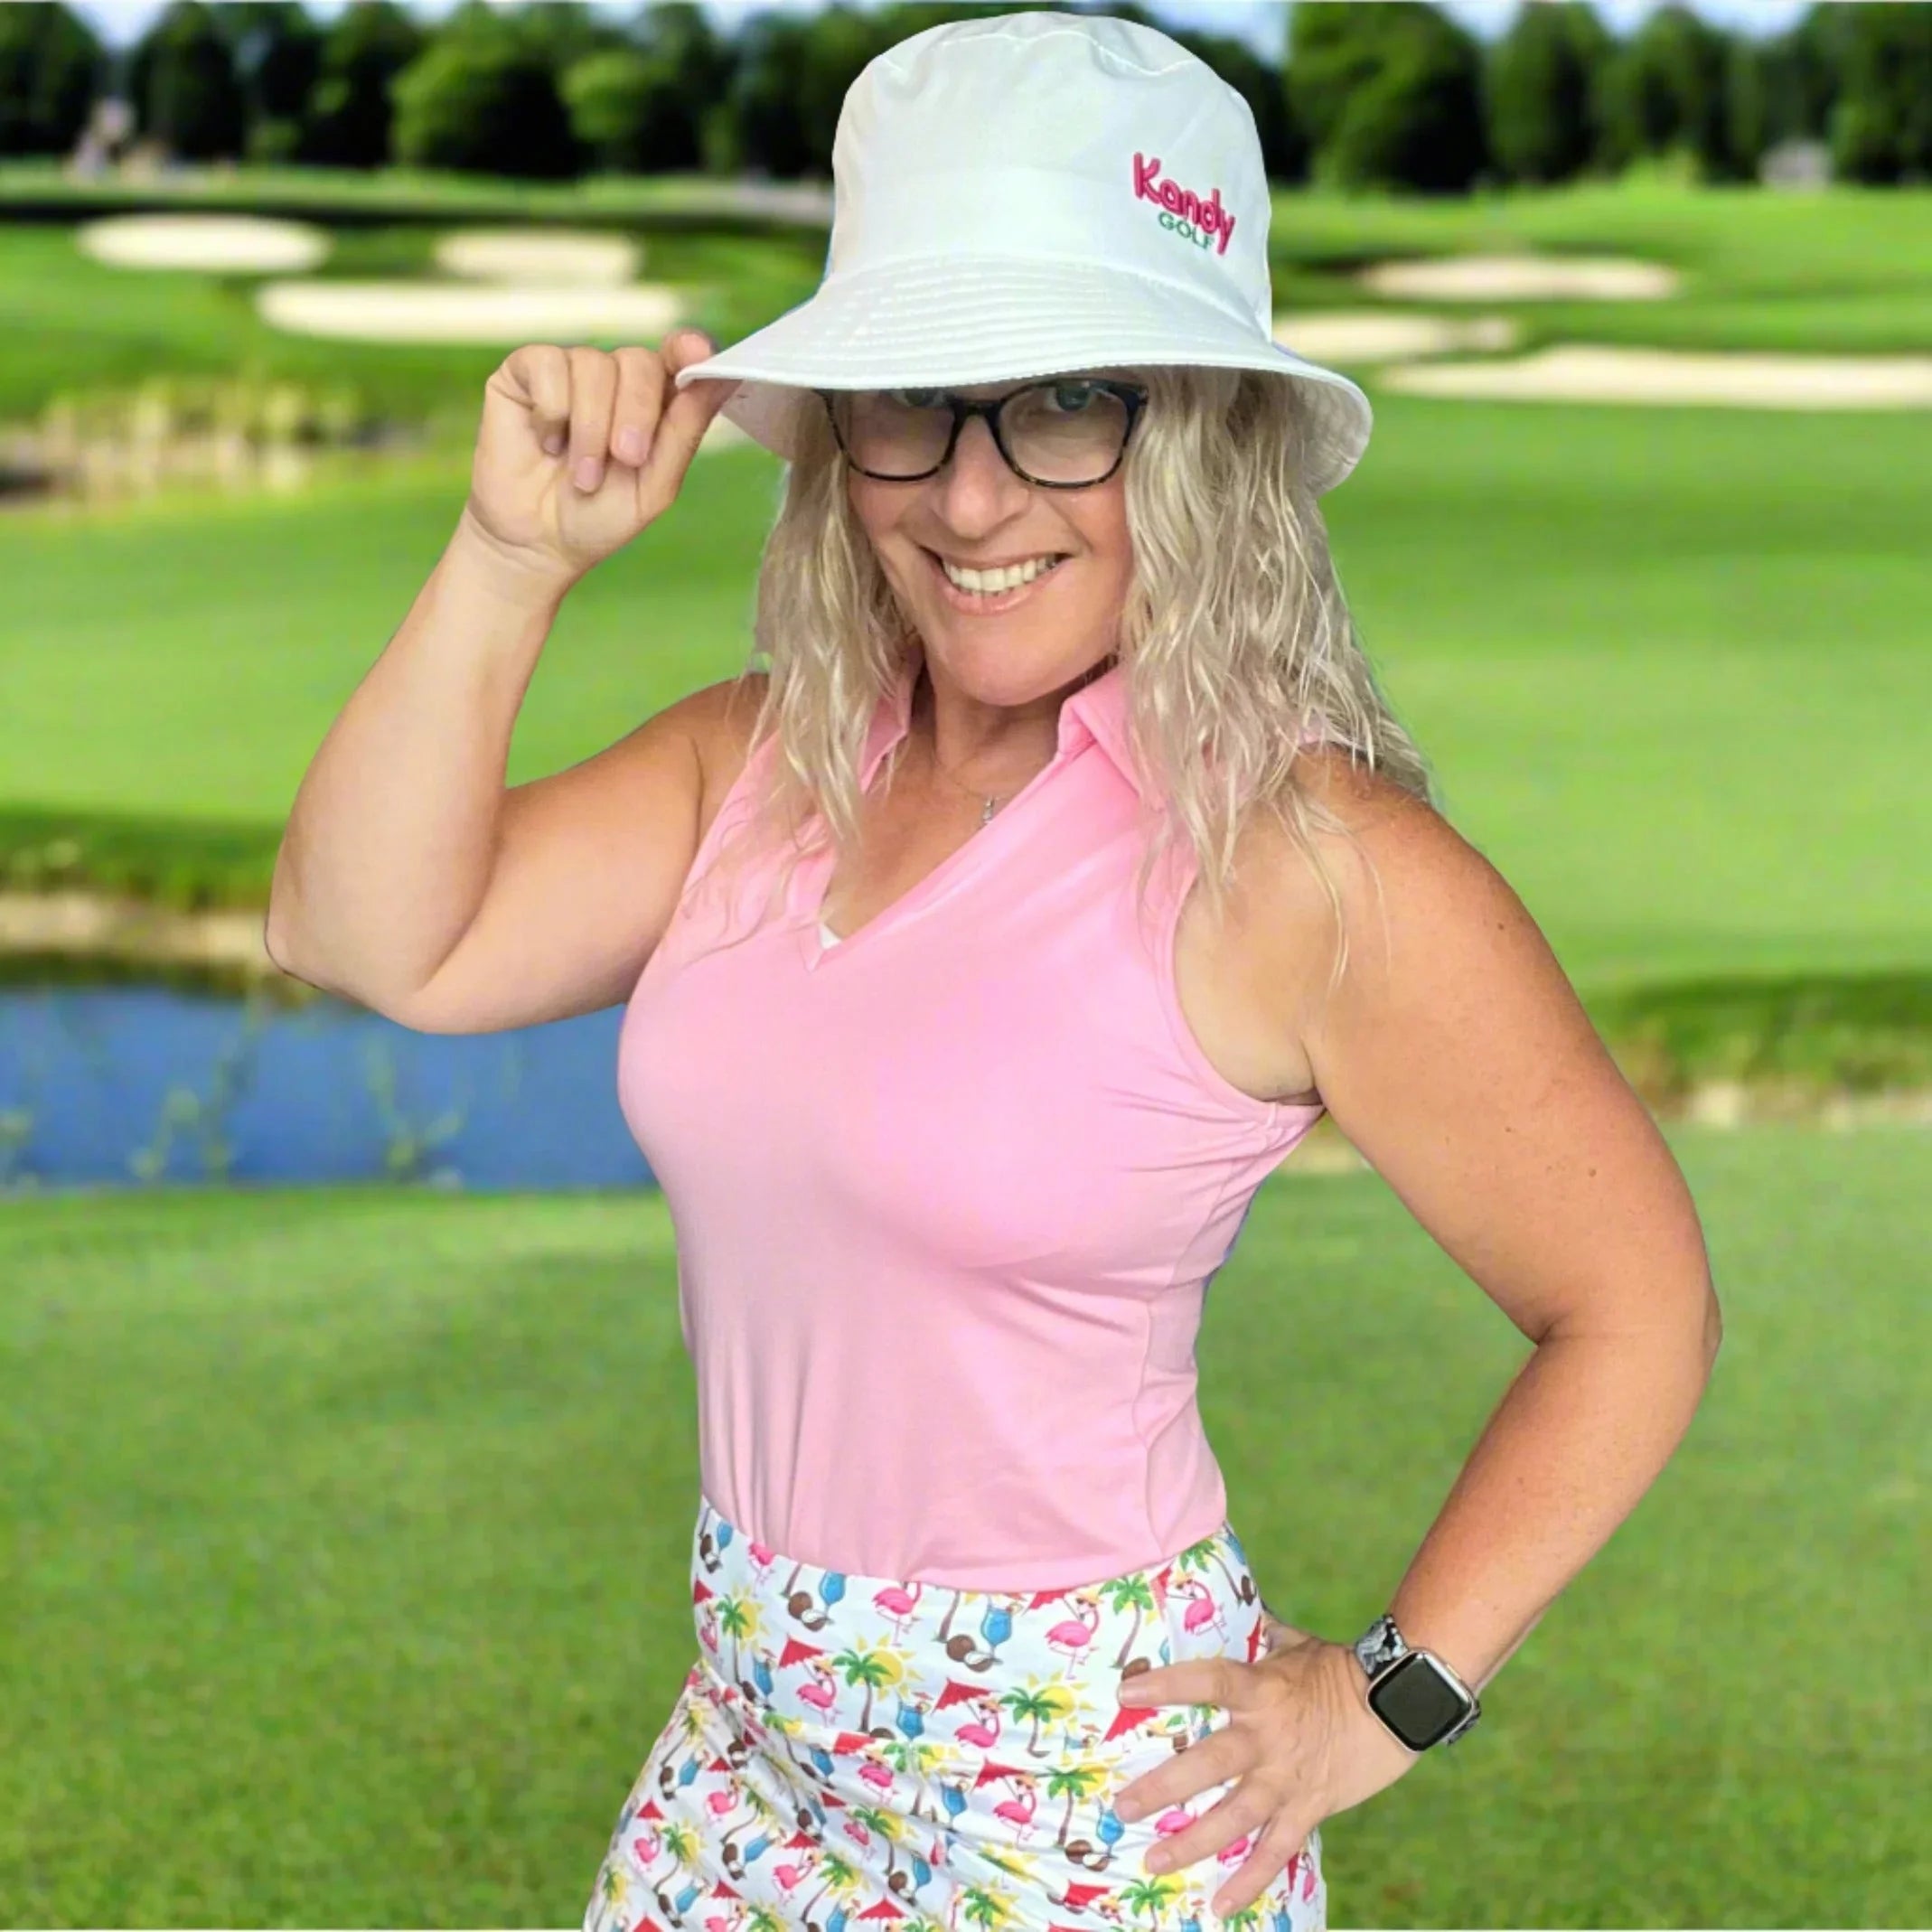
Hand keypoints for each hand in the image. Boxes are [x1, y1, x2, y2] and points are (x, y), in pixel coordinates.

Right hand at [461, 330, 735, 588]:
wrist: (536, 544)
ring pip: (593, 365)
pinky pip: (547, 366)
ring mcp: (569, 370)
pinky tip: (547, 443)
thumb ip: (685, 432)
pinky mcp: (525, 371)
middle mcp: (613, 377)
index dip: (687, 349)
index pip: (677, 357)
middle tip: (626, 458)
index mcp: (652, 401)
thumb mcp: (654, 486)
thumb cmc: (598, 518)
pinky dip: (551, 413)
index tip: (695, 353)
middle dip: (635, 412)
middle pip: (639, 360)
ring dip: (590, 428)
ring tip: (582, 475)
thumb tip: (724, 378)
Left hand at [1110, 1615, 1421, 1919]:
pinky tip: (1220, 1904)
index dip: (1166, 1686)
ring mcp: (1287, 1779)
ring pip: (1234, 1818)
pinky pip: (1276, 1852)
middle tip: (1122, 1807)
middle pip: (1208, 1764)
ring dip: (1193, 1842)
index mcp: (1260, 1689)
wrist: (1397, 1702)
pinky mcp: (1309, 1808)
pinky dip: (1250, 1881)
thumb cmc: (1338, 1666)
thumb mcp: (1291, 1641)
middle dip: (1161, 1788)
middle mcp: (1267, 1737)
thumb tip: (1227, 1600)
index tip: (1125, 1693)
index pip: (1206, 1681)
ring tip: (1154, 1860)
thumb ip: (1254, 1631)